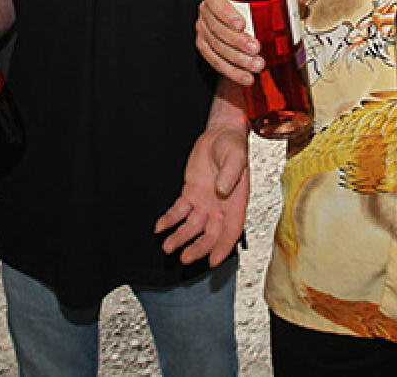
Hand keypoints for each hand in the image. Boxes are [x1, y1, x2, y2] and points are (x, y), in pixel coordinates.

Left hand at [155, 125, 248, 267]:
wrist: (220, 134)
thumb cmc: (234, 147)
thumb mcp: (236, 157)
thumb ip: (230, 174)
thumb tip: (222, 190)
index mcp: (236, 203)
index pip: (231, 231)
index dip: (223, 247)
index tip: (213, 261)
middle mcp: (220, 208)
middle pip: (210, 235)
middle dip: (198, 248)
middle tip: (185, 257)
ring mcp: (204, 203)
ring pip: (191, 227)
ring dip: (180, 237)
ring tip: (168, 247)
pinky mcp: (190, 194)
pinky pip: (178, 211)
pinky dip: (169, 220)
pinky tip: (160, 227)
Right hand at [196, 0, 309, 85]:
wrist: (237, 16)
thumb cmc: (248, 3)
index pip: (217, 4)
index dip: (227, 15)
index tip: (242, 24)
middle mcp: (207, 14)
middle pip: (219, 30)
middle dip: (238, 42)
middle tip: (257, 49)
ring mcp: (204, 32)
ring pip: (218, 48)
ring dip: (238, 60)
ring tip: (257, 66)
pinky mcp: (206, 49)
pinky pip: (215, 62)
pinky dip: (232, 72)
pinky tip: (246, 77)